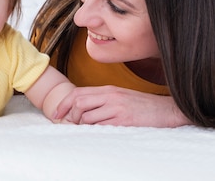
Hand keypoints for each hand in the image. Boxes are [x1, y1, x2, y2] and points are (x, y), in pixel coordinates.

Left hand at [54, 85, 190, 127]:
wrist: (168, 110)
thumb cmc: (142, 106)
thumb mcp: (120, 97)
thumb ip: (101, 100)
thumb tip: (80, 111)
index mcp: (107, 89)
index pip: (77, 93)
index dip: (63, 104)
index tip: (56, 114)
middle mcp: (110, 96)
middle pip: (78, 103)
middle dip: (70, 117)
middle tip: (73, 125)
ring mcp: (116, 108)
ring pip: (87, 116)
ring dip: (82, 126)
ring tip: (86, 131)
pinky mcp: (124, 120)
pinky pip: (101, 127)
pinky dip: (95, 131)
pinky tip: (98, 133)